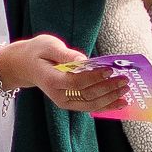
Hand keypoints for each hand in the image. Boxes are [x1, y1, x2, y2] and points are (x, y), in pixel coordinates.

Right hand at [1, 33, 127, 113]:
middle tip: (124, 80)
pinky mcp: (71, 103)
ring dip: (110, 99)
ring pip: (91, 105)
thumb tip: (84, 60)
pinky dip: (106, 105)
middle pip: (87, 95)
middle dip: (108, 89)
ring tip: (126, 92)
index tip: (109, 69)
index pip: (77, 81)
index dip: (95, 77)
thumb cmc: (37, 52)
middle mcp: (59, 95)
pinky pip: (90, 106)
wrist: (25, 66)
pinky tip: (119, 103)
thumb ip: (65, 53)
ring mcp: (65, 102)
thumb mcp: (48, 45)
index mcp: (52, 80)